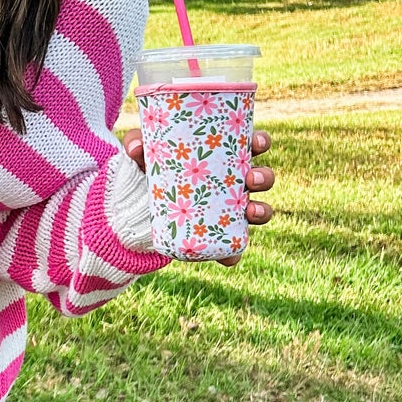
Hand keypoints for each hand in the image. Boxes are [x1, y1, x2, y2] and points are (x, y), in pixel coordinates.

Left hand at [122, 128, 273, 266]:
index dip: (261, 143)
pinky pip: (233, 247)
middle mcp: (232, 183)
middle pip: (260, 178)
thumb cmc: (149, 169)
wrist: (136, 205)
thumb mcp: (143, 155)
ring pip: (257, 210)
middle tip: (252, 178)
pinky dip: (234, 254)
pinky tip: (230, 258)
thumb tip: (137, 147)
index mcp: (223, 157)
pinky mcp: (217, 234)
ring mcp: (228, 210)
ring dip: (261, 212)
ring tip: (251, 211)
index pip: (250, 146)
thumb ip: (136, 144)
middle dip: (264, 178)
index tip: (257, 144)